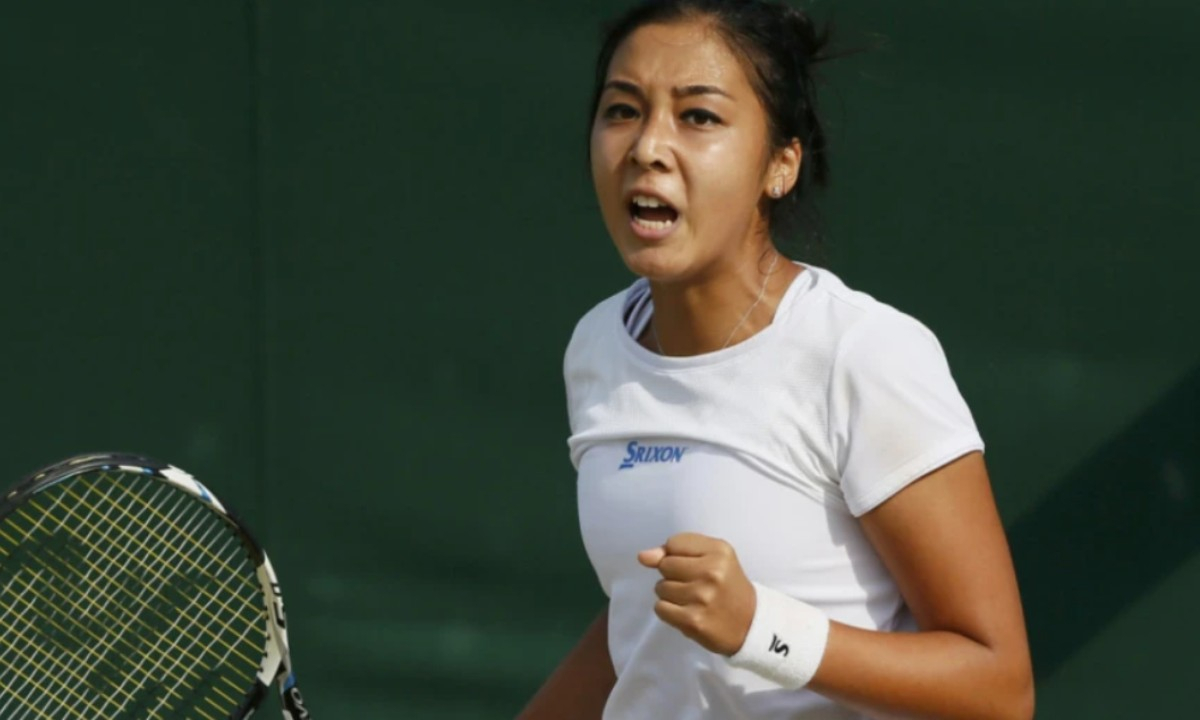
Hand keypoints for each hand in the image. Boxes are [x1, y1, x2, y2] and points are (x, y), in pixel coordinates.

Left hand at [637, 533, 756, 655]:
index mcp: (718, 551)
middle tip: (693, 584)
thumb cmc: (727, 585)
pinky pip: (660, 608)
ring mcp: (701, 598)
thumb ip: (677, 550)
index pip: (673, 543)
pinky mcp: (693, 621)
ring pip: (660, 588)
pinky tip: (686, 612)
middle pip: (664, 565)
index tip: (693, 566)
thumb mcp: (712, 557)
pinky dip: (669, 611)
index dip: (677, 555)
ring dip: (670, 594)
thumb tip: (643, 556)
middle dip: (672, 575)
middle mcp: (711, 572)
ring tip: (692, 599)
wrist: (751, 624)